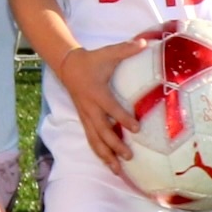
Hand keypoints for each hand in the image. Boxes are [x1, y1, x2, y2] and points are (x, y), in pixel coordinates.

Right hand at [54, 41, 135, 174]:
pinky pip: (91, 139)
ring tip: (117, 169)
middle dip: (114, 144)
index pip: (111, 108)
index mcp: (97, 93)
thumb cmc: (92, 60)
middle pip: (102, 131)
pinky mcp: (84, 120)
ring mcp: (85, 116)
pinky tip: (108, 164)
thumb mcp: (107, 53)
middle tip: (129, 155)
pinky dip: (99, 153)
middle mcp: (90, 108)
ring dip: (105, 155)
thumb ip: (125, 50)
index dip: (123, 118)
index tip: (136, 128)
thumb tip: (144, 42)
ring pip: (94, 140)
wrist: (67, 66)